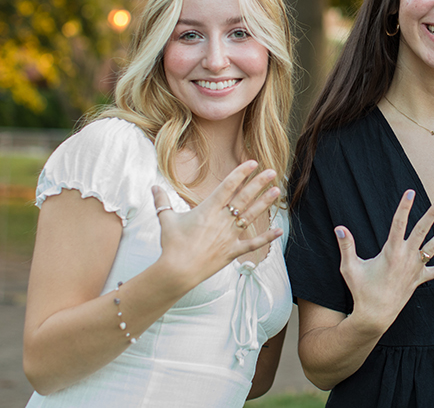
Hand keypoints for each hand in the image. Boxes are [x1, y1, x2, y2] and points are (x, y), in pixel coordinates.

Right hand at [151, 161, 282, 288]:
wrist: (177, 271)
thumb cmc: (172, 245)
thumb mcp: (166, 219)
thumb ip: (162, 201)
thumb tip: (153, 187)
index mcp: (208, 210)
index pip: (228, 186)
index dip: (241, 173)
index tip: (253, 162)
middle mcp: (222, 220)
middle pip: (243, 198)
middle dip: (258, 183)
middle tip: (272, 172)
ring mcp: (229, 236)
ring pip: (251, 216)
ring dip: (264, 203)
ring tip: (277, 191)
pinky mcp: (232, 251)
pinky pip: (252, 244)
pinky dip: (266, 237)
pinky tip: (279, 230)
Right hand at [334, 190, 433, 334]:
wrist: (375, 315)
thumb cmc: (361, 291)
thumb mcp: (350, 268)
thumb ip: (346, 246)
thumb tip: (339, 228)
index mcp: (391, 252)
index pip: (398, 223)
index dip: (404, 207)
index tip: (410, 192)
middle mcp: (406, 258)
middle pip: (421, 231)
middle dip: (432, 214)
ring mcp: (415, 269)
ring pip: (433, 248)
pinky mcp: (419, 280)